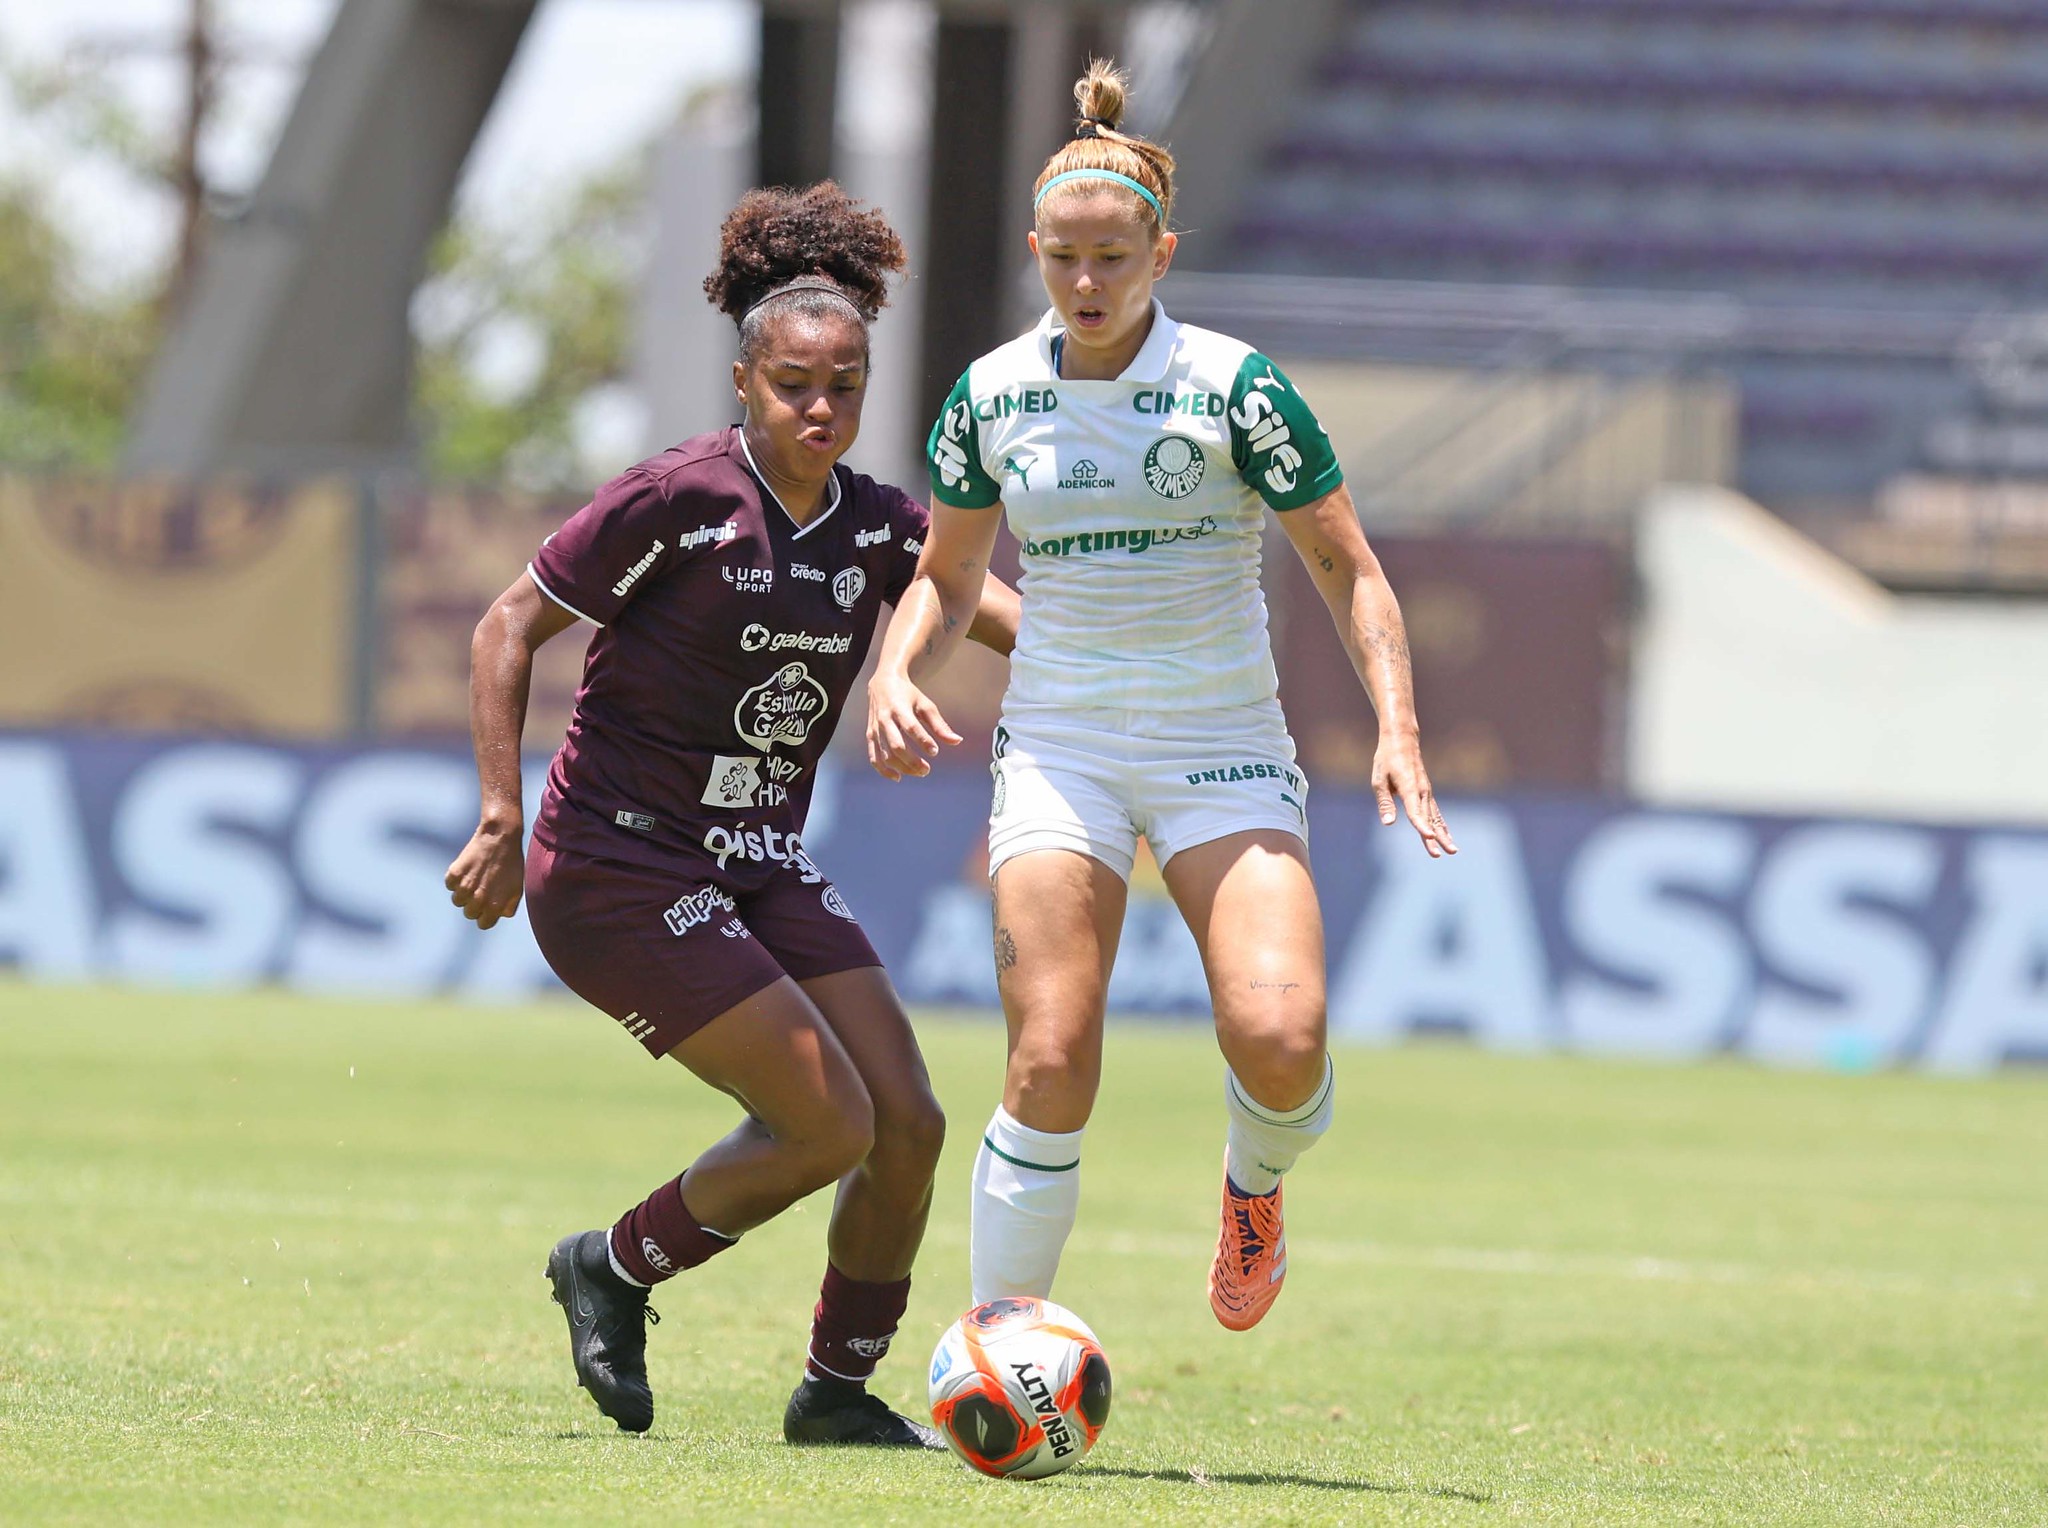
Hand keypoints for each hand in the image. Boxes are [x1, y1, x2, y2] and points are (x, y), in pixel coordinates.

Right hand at [445, 820, 524, 928]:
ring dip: (464, 892)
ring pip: (458, 900)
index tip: (488, 904)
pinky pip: (450, 885)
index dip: (486, 915)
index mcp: (495, 906)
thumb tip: (499, 915)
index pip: (483, 924)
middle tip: (482, 888)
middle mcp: (478, 900)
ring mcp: (465, 887)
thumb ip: (508, 906)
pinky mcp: (454, 874)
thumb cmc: (511, 863)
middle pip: (469, 913)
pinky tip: (467, 869)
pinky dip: (455, 879)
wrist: (500, 837)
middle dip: (475, 904)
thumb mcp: (517, 888)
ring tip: (475, 877)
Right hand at [866, 670, 961, 780]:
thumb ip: (939, 724)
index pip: (911, 727)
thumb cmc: (908, 694)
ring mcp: (875, 729)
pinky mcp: (870, 735)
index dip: (923, 741)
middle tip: (927, 769)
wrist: (882, 682)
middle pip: (897, 745)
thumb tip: (957, 741)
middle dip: (912, 761)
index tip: (935, 751)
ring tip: (919, 772)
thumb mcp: (925, 705)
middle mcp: (884, 719)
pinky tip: (898, 777)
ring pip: (886, 754)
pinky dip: (884, 770)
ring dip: (902, 767)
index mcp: (899, 708)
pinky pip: (874, 757)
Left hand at [1372, 733, 1456, 858]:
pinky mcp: (1426, 792)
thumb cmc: (1386, 759)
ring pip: (1436, 817)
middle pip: (1430, 818)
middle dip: (1438, 837)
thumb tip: (1388, 823)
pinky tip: (1446, 836)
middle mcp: (1421, 791)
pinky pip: (1435, 812)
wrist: (1402, 740)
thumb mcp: (1379, 780)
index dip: (1421, 826)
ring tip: (1452, 851)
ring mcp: (1426, 792)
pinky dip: (1441, 825)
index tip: (1430, 838)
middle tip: (1446, 853)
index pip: (1415, 812)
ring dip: (1444, 834)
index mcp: (1409, 788)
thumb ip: (1384, 802)